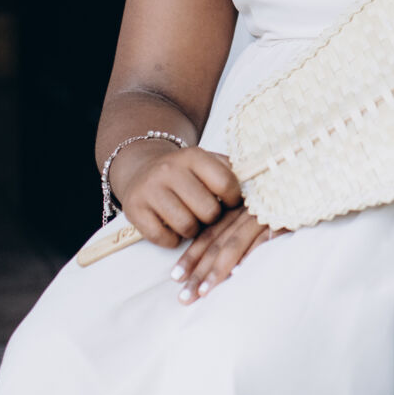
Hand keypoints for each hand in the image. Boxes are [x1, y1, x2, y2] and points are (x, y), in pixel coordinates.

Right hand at [116, 145, 241, 247]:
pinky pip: (164, 238)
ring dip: (192, 230)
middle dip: (211, 217)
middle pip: (208, 210)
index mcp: (193, 156)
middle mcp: (169, 169)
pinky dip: (171, 239)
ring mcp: (150, 189)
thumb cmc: (185, 172)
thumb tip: (259, 188)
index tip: (231, 202)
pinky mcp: (134, 209)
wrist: (142, 168)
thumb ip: (231, 172)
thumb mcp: (207, 162)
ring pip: (187, 226)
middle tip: (206, 213)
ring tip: (189, 219)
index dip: (234, 199)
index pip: (226, 183)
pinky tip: (171, 226)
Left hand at [171, 207, 280, 301]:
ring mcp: (264, 212)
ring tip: (204, 292)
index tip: (176, 278)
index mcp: (238, 208)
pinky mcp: (284, 216)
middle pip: (216, 243)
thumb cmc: (290, 198)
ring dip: (217, 270)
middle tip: (183, 296)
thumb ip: (245, 232)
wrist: (318, 172)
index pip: (209, 233)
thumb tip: (232, 267)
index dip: (192, 255)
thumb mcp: (262, 212)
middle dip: (198, 271)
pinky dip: (251, 256)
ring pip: (234, 243)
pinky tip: (239, 274)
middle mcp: (246, 210)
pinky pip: (265, 239)